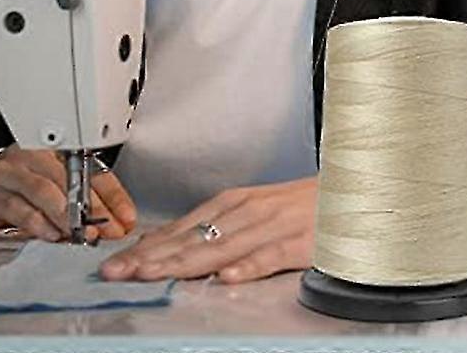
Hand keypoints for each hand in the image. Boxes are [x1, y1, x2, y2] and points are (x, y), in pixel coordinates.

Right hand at [0, 145, 136, 242]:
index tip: (126, 216)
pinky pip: (20, 207)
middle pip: (70, 178)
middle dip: (93, 208)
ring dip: (66, 215)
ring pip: (44, 190)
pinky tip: (52, 234)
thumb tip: (114, 224)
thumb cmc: (19, 192)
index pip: (91, 169)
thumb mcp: (55, 195)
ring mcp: (11, 172)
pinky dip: (39, 223)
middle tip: (108, 230)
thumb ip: (81, 204)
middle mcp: (34, 156)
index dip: (112, 195)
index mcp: (55, 152)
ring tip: (81, 233)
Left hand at [99, 178, 317, 283]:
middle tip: (119, 271)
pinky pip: (270, 255)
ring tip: (153, 274)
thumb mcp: (252, 210)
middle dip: (152, 257)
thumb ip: (216, 227)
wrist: (349, 188)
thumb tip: (172, 242)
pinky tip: (227, 278)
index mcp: (232, 204)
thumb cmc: (298, 203)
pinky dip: (248, 266)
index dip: (148, 247)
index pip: (182, 228)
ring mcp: (271, 226)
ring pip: (221, 246)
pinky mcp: (300, 241)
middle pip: (193, 238)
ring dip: (184, 262)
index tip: (118, 262)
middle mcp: (246, 212)